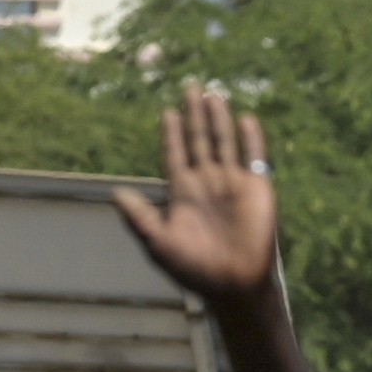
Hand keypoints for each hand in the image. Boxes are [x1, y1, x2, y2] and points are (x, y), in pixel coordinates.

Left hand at [113, 87, 283, 304]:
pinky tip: (245, 118)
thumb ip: (139, 217)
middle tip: (190, 87)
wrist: (233, 284)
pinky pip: (254, 157)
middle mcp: (206, 183)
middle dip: (194, 115)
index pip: (175, 155)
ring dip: (218, 120)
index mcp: (182, 193)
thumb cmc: (193, 268)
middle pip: (199, 140)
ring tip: (213, 95)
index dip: (171, 134)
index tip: (167, 112)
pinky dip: (251, 138)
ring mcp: (232, 183)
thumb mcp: (158, 243)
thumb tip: (114, 194)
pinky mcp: (257, 188)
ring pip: (223, 143)